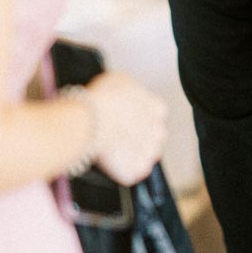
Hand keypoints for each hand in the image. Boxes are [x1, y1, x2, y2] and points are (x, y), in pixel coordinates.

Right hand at [85, 71, 166, 185]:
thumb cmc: (103, 97)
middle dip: (138, 137)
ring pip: (144, 156)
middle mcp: (159, 131)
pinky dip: (121, 170)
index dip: (138, 117)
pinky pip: (131, 172)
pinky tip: (109, 161)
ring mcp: (150, 153)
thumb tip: (124, 94)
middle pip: (153, 137)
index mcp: (158, 108)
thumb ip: (130, 91)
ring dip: (131, 154)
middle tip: (117, 135)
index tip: (124, 118)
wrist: (92, 119)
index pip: (156, 115)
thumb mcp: (119, 80)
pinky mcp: (136, 170)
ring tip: (111, 149)